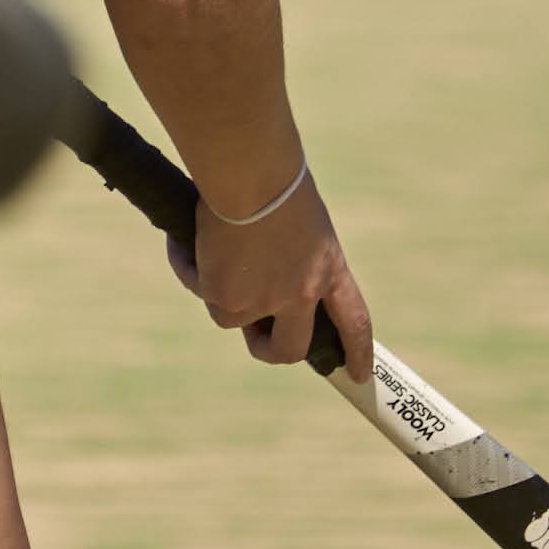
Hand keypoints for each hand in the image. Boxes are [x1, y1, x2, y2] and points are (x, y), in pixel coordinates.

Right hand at [186, 166, 370, 381]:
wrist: (250, 172)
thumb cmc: (273, 176)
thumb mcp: (299, 219)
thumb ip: (290, 254)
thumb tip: (252, 276)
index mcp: (329, 268)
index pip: (355, 320)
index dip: (357, 351)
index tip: (359, 376)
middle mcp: (301, 294)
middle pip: (290, 348)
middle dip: (269, 349)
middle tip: (254, 336)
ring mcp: (264, 302)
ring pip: (232, 317)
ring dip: (217, 288)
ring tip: (210, 245)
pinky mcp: (227, 300)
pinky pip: (200, 291)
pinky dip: (190, 267)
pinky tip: (189, 240)